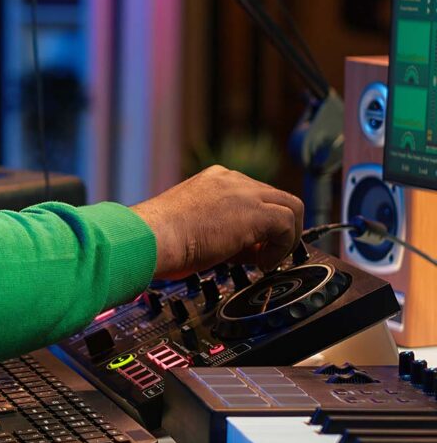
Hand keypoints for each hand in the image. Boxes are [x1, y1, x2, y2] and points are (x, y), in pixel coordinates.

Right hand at [130, 165, 303, 279]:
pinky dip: (282, 247)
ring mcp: (245, 192)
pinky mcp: (257, 212)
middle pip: (275, 197)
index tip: (243, 247)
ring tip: (265, 260)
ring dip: (284, 237)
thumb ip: (212, 224)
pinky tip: (262, 263)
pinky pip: (288, 224)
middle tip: (260, 254)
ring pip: (291, 206)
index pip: (251, 195)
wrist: (152, 237)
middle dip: (273, 228)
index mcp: (213, 180)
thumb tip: (227, 245)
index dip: (254, 223)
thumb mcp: (187, 222)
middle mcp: (232, 179)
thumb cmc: (158, 238)